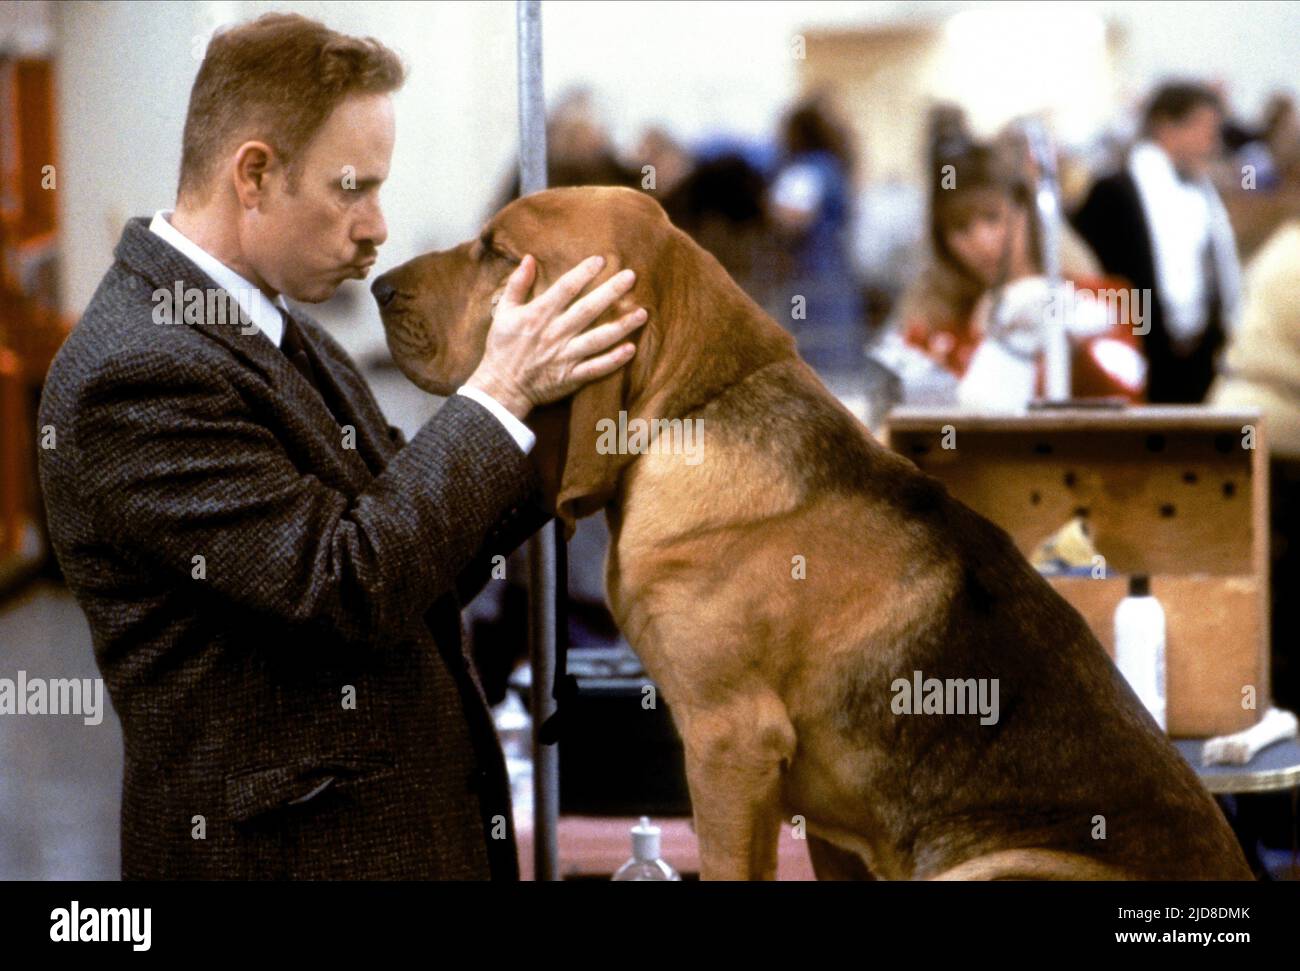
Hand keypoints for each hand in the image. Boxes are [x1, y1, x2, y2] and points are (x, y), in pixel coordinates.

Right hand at [464, 254, 646, 418]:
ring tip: (642, 313)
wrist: (501, 386)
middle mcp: (555, 333)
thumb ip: (517, 284)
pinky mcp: (571, 377)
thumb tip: (529, 258)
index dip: (584, 272)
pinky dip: (613, 360)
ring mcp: (565, 356)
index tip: (601, 260)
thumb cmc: (503, 347)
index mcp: (538, 315)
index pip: (565, 288)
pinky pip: (596, 368)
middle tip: (632, 276)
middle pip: (588, 309)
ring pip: (598, 339)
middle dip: (611, 292)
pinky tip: (631, 349)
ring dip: (621, 326)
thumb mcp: (504, 312)